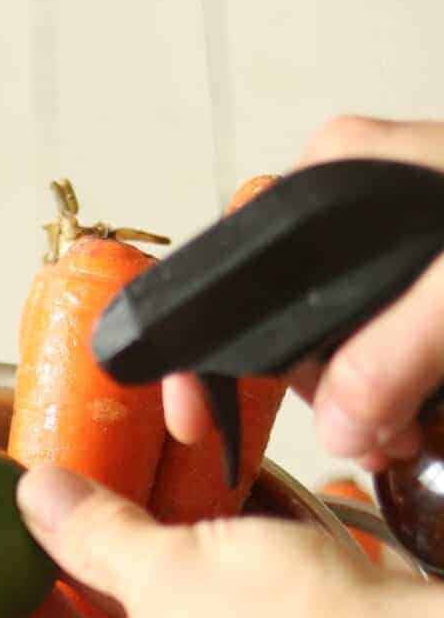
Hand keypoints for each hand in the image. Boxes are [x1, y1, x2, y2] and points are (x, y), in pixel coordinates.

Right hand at [162, 116, 443, 473]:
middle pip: (285, 329)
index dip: (201, 350)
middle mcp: (350, 213)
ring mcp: (389, 261)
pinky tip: (421, 430)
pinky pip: (383, 371)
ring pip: (337, 359)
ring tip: (410, 439)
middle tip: (374, 437)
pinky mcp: (421, 308)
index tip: (196, 421)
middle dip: (319, 398)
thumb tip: (342, 428)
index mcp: (336, 178)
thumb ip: (402, 348)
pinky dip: (399, 411)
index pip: (231, 265)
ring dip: (367, 416)